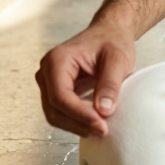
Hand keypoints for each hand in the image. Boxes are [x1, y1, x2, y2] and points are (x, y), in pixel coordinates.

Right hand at [36, 20, 135, 138]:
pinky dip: (76, 120)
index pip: (60, 96)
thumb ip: (110, 84)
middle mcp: (46, 72)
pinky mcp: (56, 90)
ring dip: (76, 125)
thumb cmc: (113, 41)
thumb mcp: (118, 59)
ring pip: (55, 114)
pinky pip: (61, 111)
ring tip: (101, 129)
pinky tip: (94, 123)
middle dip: (77, 124)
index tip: (101, 125)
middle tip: (103, 131)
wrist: (110, 32)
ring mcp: (49, 82)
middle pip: (54, 109)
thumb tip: (104, 111)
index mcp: (56, 60)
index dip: (79, 115)